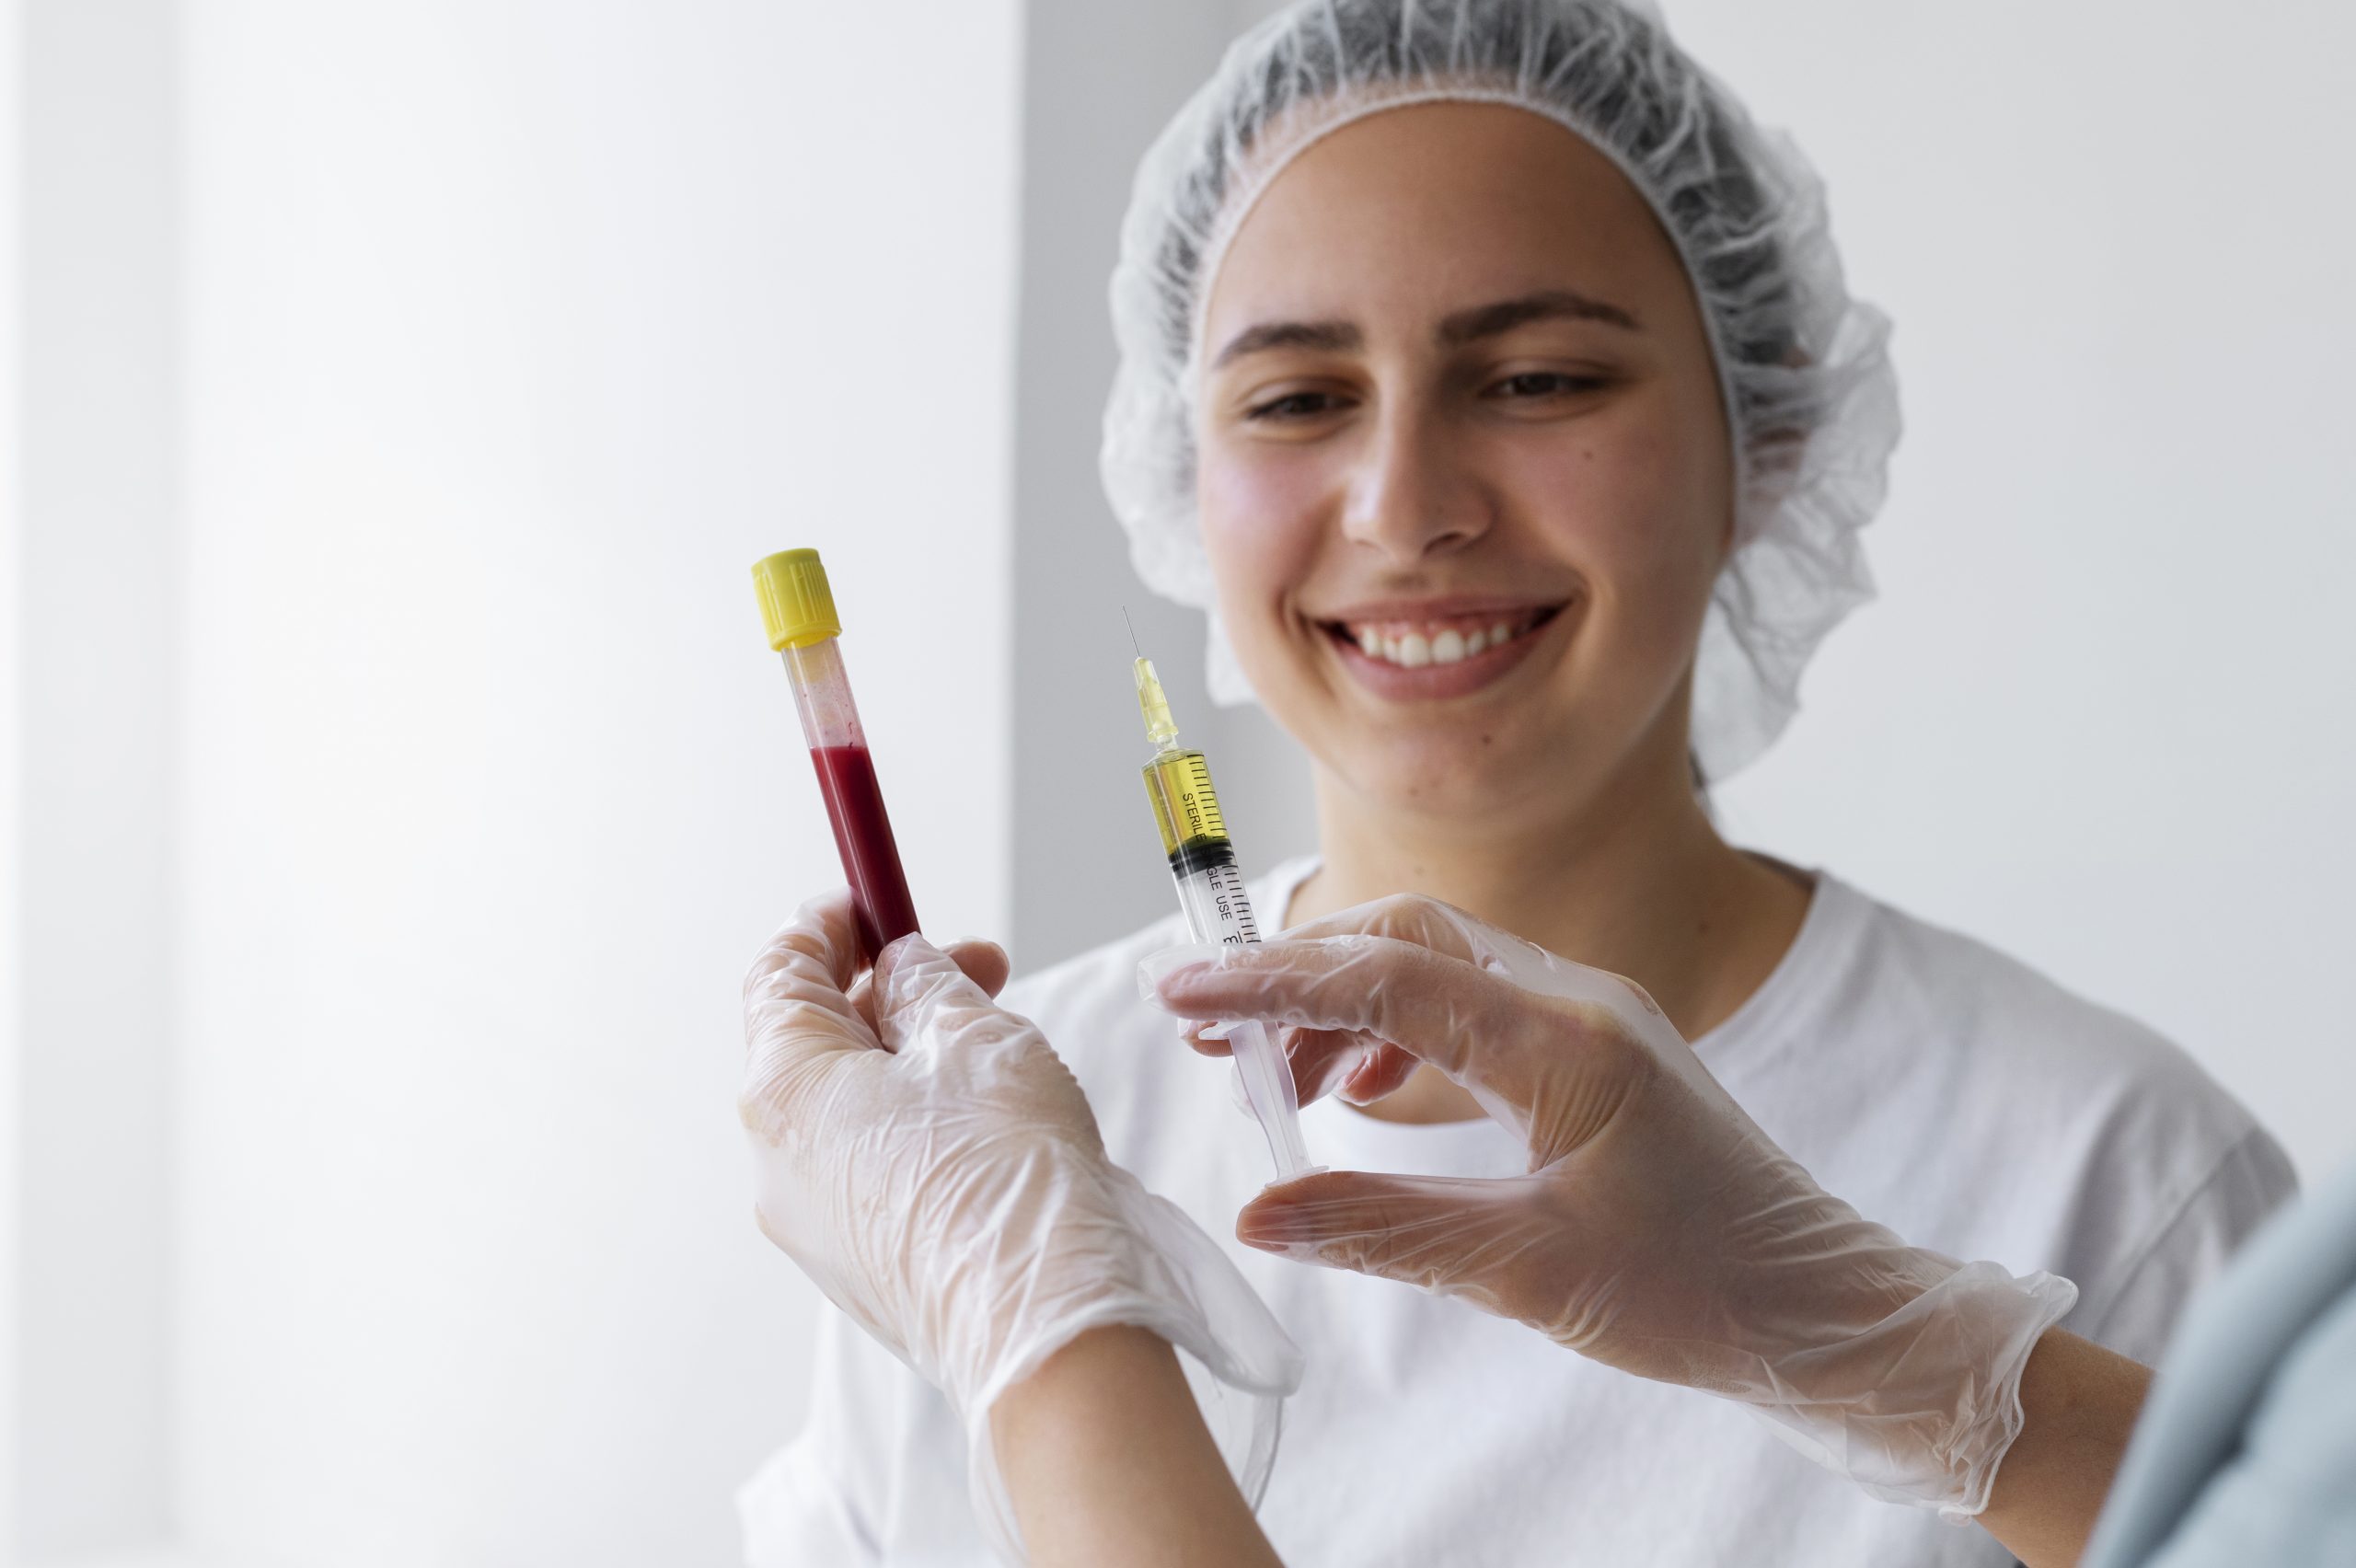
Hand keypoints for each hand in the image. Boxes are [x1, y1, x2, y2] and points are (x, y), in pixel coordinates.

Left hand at [742, 890, 1300, 1557]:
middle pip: (813, 1038)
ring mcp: (809, 1222)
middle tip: (974, 968)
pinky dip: (911, 1123)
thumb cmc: (1010, 1179)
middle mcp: (775, 1157)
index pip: (780, 970)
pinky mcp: (854, 1265)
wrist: (1046, 1327)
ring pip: (844, 1106)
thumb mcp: (976, 1037)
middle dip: (890, 989)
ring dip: (908, 1058)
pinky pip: (865, 1166)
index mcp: (784, 1086)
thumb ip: (925, 983)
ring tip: (995, 1046)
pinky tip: (984, 1120)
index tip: (882, 901)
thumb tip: (900, 968)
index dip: (832, 922)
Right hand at [1145, 893, 2075, 1517]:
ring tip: (1268, 1071)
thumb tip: (1258, 1210)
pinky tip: (1360, 1089)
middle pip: (1406, 936)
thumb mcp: (1527, 1271)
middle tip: (1206, 1026)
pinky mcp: (1593, 1052)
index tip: (1182, 994)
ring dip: (1342, 1000)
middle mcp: (1577, 1002)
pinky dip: (1395, 1028)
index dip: (1272, 982)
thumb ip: (1384, 1228)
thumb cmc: (1699, 1291)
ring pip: (1436, 964)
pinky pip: (1471, 1003)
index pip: (1386, 978)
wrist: (1823, 1310)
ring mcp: (1589, 1019)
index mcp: (1565, 1040)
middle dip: (1296, 970)